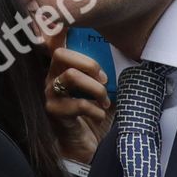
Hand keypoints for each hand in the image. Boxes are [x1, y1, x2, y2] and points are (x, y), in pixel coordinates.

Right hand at [43, 35, 110, 164]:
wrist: (86, 146)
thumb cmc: (95, 115)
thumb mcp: (100, 90)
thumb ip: (102, 74)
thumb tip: (126, 55)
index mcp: (61, 68)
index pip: (55, 43)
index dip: (59, 31)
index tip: (78, 30)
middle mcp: (50, 77)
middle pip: (60, 54)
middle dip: (88, 64)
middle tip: (103, 79)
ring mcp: (49, 94)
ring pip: (71, 76)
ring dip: (95, 89)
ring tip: (104, 101)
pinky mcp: (54, 112)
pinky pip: (78, 104)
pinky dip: (96, 111)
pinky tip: (99, 116)